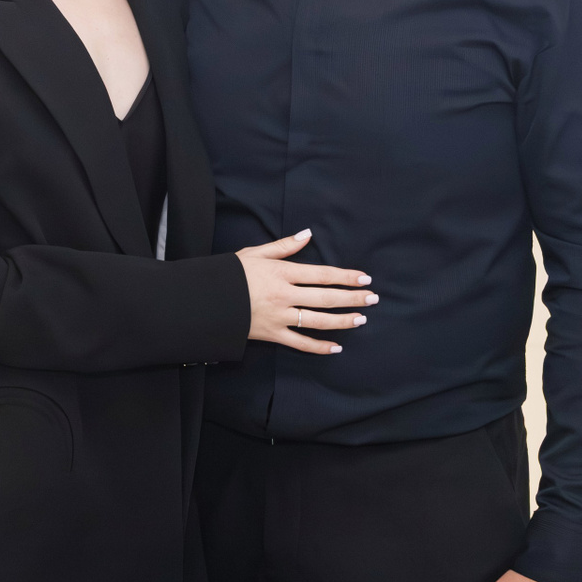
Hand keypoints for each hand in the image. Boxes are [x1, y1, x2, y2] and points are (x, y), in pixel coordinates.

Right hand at [234, 229, 372, 354]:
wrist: (207, 299)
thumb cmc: (231, 273)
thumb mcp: (255, 253)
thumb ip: (284, 246)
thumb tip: (307, 234)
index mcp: (282, 272)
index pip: (322, 274)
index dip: (345, 276)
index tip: (364, 278)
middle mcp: (284, 295)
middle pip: (326, 297)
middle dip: (352, 298)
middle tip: (373, 298)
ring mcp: (279, 316)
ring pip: (317, 321)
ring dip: (342, 321)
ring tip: (361, 319)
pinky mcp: (272, 334)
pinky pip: (300, 343)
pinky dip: (318, 347)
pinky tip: (336, 348)